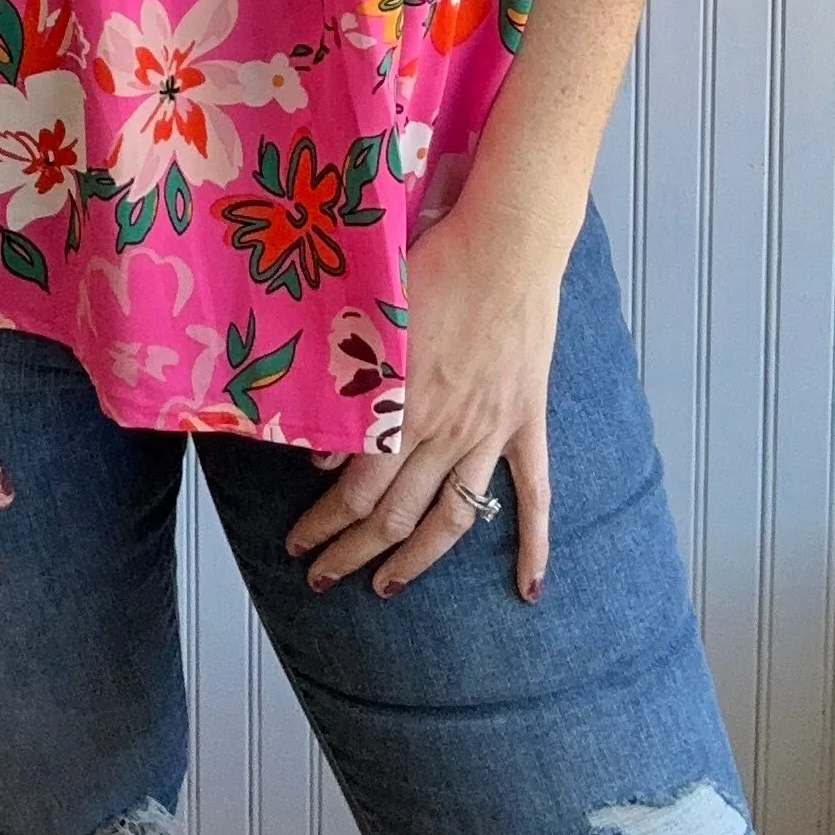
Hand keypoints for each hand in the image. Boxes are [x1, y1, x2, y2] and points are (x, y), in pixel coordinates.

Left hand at [285, 194, 563, 601]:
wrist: (506, 244)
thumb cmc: (434, 267)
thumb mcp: (376, 325)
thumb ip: (351, 391)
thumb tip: (326, 455)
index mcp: (405, 411)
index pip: (357, 493)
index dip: (325, 526)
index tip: (299, 545)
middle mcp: (447, 433)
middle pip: (395, 515)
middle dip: (352, 552)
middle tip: (322, 578)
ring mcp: (490, 434)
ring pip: (452, 520)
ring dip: (415, 560)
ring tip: (385, 587)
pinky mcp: (525, 423)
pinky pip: (535, 497)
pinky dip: (533, 547)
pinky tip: (527, 590)